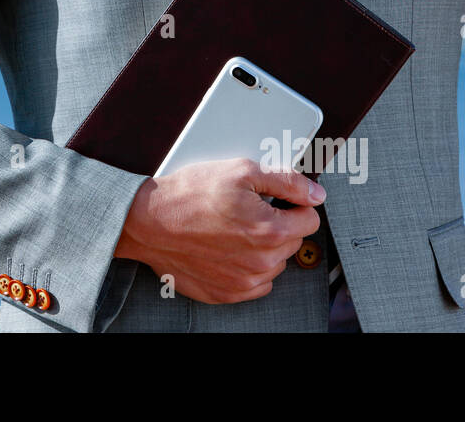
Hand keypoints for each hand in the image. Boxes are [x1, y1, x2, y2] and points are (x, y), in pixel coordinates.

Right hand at [113, 158, 325, 304]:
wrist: (149, 221)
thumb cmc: (189, 195)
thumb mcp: (240, 171)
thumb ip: (286, 181)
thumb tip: (315, 194)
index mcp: (270, 230)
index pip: (310, 218)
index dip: (293, 204)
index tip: (274, 199)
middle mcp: (261, 261)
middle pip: (293, 240)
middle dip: (278, 223)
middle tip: (247, 209)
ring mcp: (245, 281)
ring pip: (275, 262)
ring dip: (263, 246)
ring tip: (233, 227)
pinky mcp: (228, 293)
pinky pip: (257, 281)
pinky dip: (248, 265)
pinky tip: (227, 247)